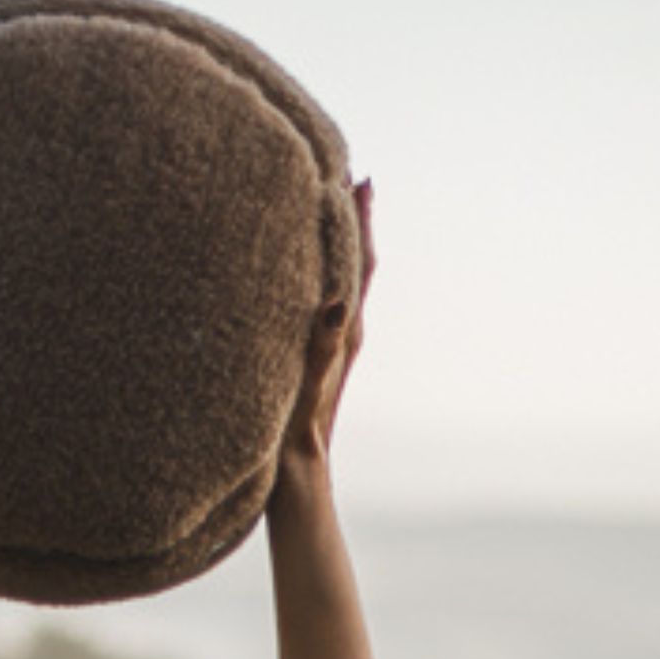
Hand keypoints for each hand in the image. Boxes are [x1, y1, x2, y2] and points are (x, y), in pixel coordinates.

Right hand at [277, 180, 375, 473]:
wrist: (297, 480)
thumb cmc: (297, 436)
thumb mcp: (310, 387)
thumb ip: (324, 346)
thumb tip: (341, 300)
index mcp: (346, 334)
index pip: (360, 266)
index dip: (362, 223)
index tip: (361, 179)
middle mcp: (344, 336)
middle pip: (356, 267)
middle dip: (353, 224)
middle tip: (347, 178)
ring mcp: (331, 349)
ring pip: (341, 285)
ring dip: (337, 248)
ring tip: (328, 214)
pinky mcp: (314, 361)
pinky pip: (323, 306)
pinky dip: (319, 278)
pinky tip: (304, 278)